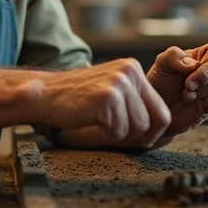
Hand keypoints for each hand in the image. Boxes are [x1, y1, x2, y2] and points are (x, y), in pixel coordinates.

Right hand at [37, 59, 171, 148]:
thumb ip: (135, 100)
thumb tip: (162, 126)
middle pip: (153, 119)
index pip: (161, 108)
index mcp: (133, 69)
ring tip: (101, 123)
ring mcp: (119, 83)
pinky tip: (93, 123)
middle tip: (116, 133)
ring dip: (119, 134)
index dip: (155, 130)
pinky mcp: (108, 97)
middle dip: (136, 134)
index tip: (144, 139)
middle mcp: (129, 71)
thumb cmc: (78, 99)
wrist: (45, 94)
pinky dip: (106, 134)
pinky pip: (119, 130)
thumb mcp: (112, 90)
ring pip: (138, 127)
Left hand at [147, 43, 207, 135]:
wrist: (158, 109)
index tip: (189, 78)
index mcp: (203, 55)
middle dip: (206, 85)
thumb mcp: (161, 63)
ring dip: (207, 95)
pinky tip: (196, 105)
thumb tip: (194, 64)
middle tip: (186, 89)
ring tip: (188, 97)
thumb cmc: (160, 82)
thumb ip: (174, 56)